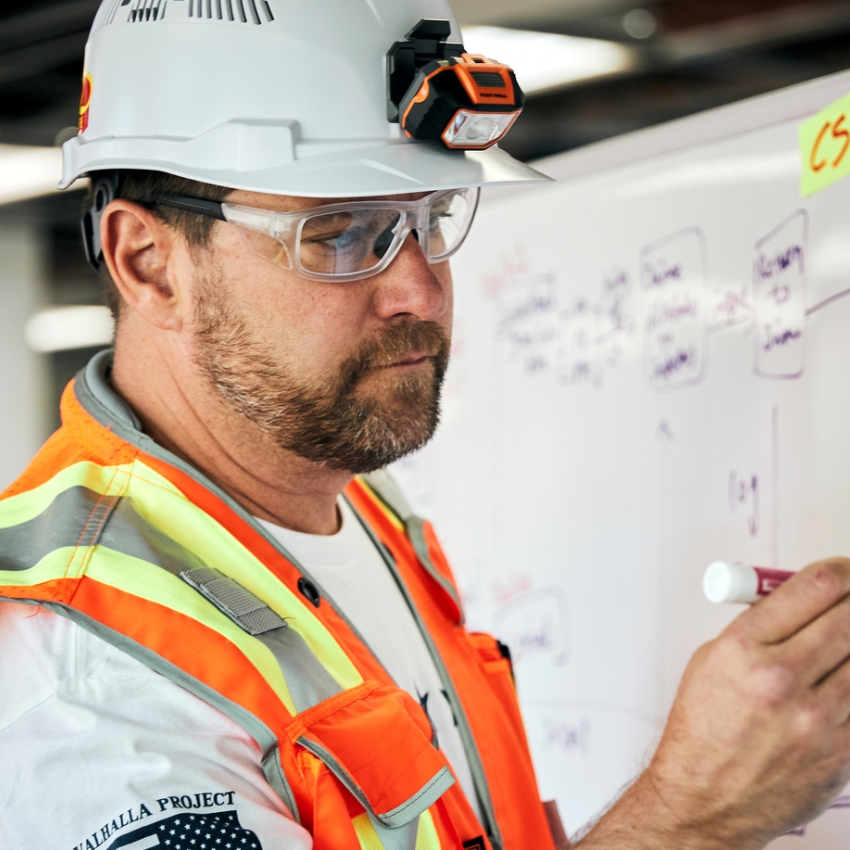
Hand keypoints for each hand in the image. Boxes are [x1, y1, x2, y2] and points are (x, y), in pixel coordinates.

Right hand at [575, 557, 849, 849]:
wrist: (704, 799)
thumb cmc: (702, 729)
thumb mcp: (712, 659)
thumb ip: (759, 625)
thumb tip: (804, 597)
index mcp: (742, 648)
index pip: (813, 588)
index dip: (841, 569)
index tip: (846, 569)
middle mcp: (780, 680)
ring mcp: (817, 720)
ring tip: (839, 648)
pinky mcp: (842, 753)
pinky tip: (838, 683)